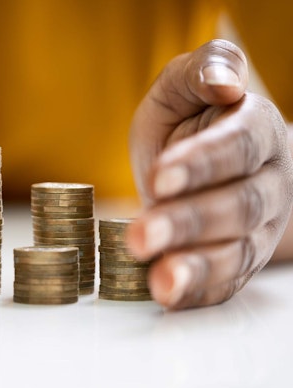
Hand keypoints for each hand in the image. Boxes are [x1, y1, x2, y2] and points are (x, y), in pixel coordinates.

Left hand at [127, 39, 292, 309]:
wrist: (196, 163)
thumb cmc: (187, 121)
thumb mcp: (184, 87)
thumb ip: (203, 70)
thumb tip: (225, 82)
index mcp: (257, 131)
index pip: (238, 147)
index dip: (202, 164)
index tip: (159, 177)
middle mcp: (265, 184)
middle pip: (239, 206)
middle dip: (189, 222)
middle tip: (141, 236)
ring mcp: (256, 229)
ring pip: (237, 253)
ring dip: (197, 268)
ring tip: (160, 281)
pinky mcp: (236, 263)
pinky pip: (224, 284)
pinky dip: (198, 294)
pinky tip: (168, 298)